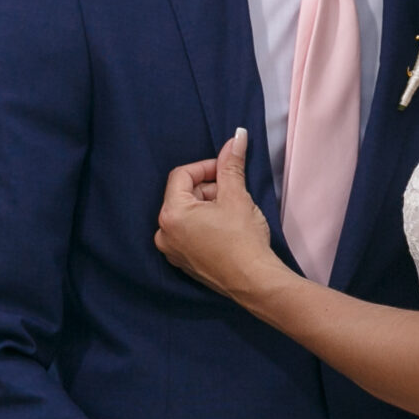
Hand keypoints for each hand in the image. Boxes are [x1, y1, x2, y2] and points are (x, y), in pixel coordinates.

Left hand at [157, 129, 279, 301]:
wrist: (254, 281)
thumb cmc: (244, 240)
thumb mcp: (237, 196)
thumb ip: (231, 165)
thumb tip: (237, 136)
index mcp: (172, 213)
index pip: (182, 175)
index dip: (207, 167)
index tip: (227, 170)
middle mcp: (164, 232)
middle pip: (183, 194)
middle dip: (209, 189)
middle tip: (234, 194)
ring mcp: (172, 250)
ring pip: (186, 214)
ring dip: (208, 206)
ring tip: (233, 213)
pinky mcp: (182, 262)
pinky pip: (188, 233)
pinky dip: (204, 225)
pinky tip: (226, 230)